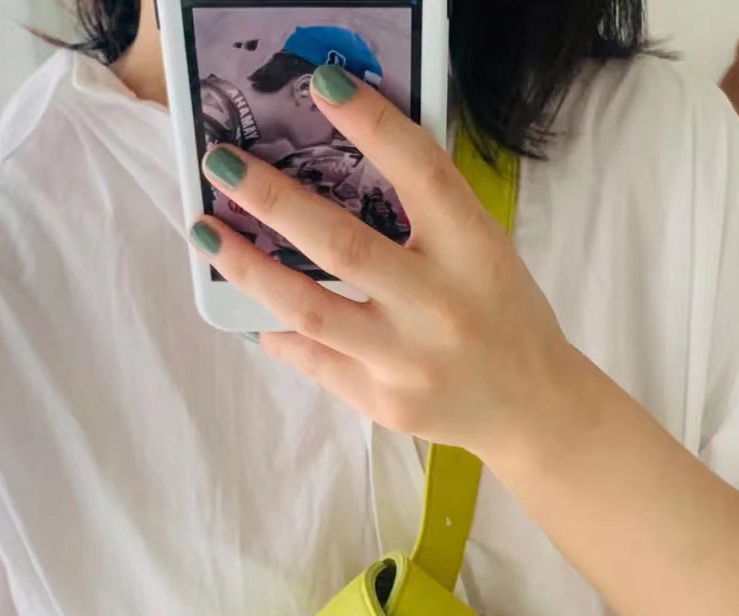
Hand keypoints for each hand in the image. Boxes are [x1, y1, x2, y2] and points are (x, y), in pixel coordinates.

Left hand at [190, 65, 588, 463]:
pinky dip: (277, 332)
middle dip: (272, 197)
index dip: (371, 124)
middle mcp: (439, 304)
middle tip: (222, 162)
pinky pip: (312, 360)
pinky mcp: (383, 401)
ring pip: (309, 308)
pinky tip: (252, 311)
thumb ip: (427, 218)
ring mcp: (406, 359)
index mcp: (474, 252)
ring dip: (247, 267)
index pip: (420, 172)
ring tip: (208, 234)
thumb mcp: (483, 252)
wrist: (530, 407)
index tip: (320, 85)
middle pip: (341, 243)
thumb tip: (336, 178)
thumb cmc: (504, 316)